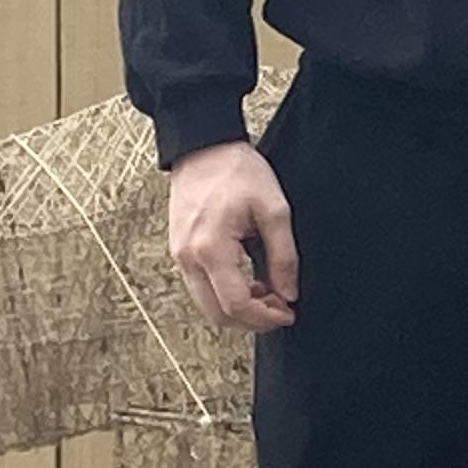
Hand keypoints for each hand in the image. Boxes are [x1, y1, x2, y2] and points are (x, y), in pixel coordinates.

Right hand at [167, 141, 298, 335]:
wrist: (203, 147)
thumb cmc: (237, 171)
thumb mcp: (274, 210)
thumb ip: (284, 256)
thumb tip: (288, 293)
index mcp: (210, 249)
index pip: (235, 305)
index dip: (265, 318)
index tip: (287, 314)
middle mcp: (188, 258)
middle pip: (217, 315)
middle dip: (251, 320)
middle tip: (280, 308)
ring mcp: (179, 255)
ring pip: (207, 304)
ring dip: (237, 308)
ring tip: (267, 292)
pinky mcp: (179, 250)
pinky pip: (200, 287)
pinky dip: (224, 293)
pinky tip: (248, 280)